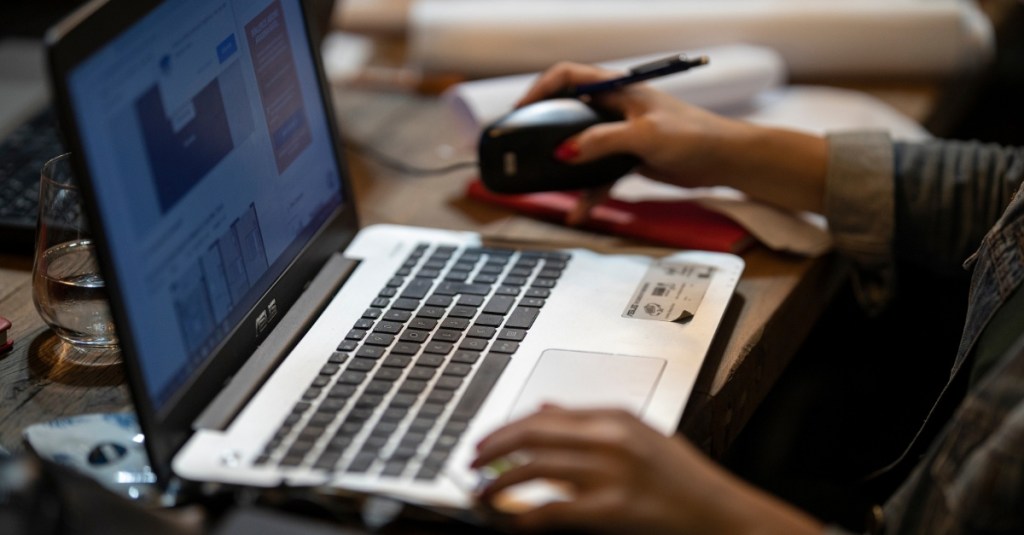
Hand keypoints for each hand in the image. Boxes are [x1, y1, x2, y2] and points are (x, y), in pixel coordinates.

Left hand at [471, 405, 823, 534]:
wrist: (722, 513)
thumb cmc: (683, 480)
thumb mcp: (638, 436)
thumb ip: (589, 421)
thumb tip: (545, 408)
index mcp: (614, 417)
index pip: (542, 415)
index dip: (504, 430)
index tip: (484, 442)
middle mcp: (609, 438)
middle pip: (531, 435)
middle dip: (492, 450)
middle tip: (471, 464)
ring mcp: (611, 473)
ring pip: (534, 469)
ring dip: (498, 483)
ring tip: (482, 495)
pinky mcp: (613, 509)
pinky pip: (553, 510)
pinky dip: (525, 516)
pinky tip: (512, 521)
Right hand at [519, 62, 828, 218]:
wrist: (724, 160)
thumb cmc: (694, 135)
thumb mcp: (644, 135)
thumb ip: (602, 141)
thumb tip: (566, 151)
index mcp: (618, 89)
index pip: (568, 76)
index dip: (540, 88)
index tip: (521, 109)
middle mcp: (615, 108)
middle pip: (568, 112)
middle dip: (544, 129)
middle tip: (523, 145)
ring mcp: (620, 133)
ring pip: (582, 148)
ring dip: (566, 169)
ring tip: (546, 183)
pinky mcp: (629, 158)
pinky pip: (599, 174)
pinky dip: (589, 192)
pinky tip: (580, 210)